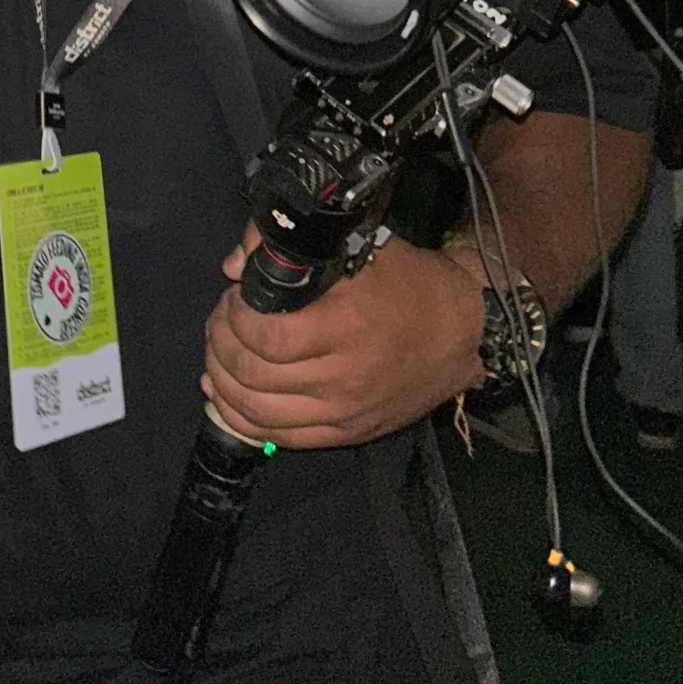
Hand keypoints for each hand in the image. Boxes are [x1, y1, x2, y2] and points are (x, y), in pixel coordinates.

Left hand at [201, 227, 487, 449]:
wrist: (463, 332)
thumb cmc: (408, 283)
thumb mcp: (356, 246)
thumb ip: (287, 248)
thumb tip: (234, 266)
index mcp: (347, 327)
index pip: (269, 336)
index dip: (236, 317)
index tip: (234, 296)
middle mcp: (344, 378)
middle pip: (255, 375)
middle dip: (221, 344)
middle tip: (221, 320)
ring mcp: (343, 413)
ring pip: (257, 411)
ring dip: (223, 381)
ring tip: (219, 352)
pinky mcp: (346, 434)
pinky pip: (277, 438)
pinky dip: (240, 418)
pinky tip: (225, 394)